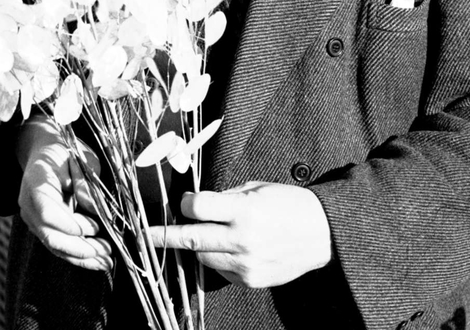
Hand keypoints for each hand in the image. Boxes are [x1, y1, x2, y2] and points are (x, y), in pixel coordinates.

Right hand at [15, 115, 112, 271]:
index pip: (47, 212)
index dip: (70, 224)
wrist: (43, 150)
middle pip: (50, 236)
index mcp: (35, 182)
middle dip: (81, 247)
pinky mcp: (41, 228)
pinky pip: (58, 246)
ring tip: (108, 261)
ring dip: (82, 257)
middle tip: (107, 250)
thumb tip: (94, 209)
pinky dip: (77, 256)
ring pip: (55, 246)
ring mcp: (32, 219)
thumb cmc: (65, 151)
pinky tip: (97, 260)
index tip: (95, 228)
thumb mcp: (80, 158)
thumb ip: (86, 183)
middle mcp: (28, 204)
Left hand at [147, 181, 332, 287]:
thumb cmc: (289, 204)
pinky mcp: (251, 280)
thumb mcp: (256, 188)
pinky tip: (229, 248)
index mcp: (245, 211)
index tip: (183, 202)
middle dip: (164, 236)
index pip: (197, 208)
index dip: (185, 204)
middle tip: (145, 235)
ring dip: (196, 246)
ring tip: (203, 235)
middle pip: (191, 238)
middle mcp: (243, 239)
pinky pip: (220, 271)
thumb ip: (225, 197)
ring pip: (202, 257)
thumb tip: (195, 203)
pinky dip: (217, 259)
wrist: (324, 234)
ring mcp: (246, 264)